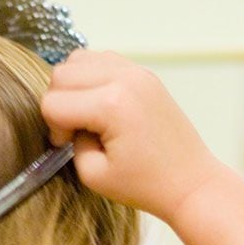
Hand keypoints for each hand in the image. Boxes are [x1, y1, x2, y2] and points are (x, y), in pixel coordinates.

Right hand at [40, 51, 224, 219]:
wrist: (190, 183)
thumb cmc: (146, 185)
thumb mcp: (93, 175)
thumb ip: (72, 142)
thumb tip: (70, 121)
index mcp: (111, 105)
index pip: (53, 102)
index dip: (53, 128)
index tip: (68, 145)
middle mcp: (123, 79)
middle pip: (61, 73)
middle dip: (59, 102)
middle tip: (74, 130)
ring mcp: (137, 72)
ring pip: (78, 59)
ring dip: (73, 86)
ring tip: (86, 113)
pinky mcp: (144, 74)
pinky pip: (102, 60)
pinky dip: (92, 77)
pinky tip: (101, 104)